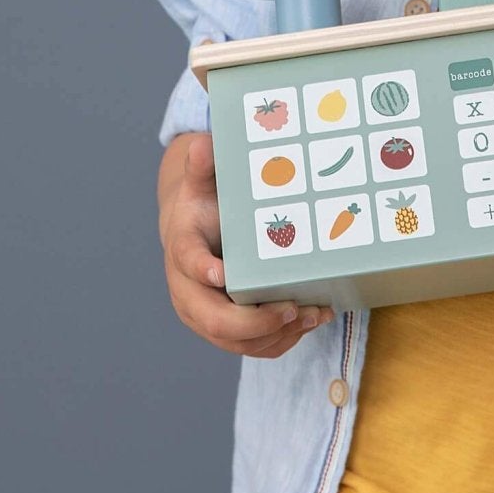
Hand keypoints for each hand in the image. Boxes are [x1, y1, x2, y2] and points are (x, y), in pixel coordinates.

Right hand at [159, 131, 334, 356]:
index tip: (223, 273)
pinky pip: (252, 346)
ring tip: (312, 315)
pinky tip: (309, 321)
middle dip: (255, 321)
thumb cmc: (204, 204)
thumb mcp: (201, 180)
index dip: (203, 269)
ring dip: (276, 335)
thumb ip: (202, 165)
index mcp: (181, 248)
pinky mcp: (225, 331)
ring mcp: (205, 316)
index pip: (187, 260)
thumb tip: (202, 145)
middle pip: (215, 320)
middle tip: (291, 307)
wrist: (196, 231)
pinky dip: (281, 340)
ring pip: (236, 341)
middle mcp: (187, 291)